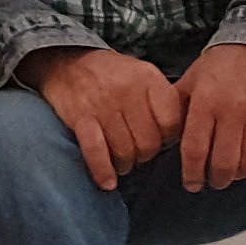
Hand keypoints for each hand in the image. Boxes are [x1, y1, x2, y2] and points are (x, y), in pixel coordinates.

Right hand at [21, 45, 182, 190]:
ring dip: (125, 164)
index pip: (171, 122)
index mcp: (148, 78)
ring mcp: (103, 104)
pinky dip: (103, 171)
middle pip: (148, 142)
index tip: (160, 139)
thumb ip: (162, 99)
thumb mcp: (143, 74)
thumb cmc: (111, 75)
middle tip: (138, 152)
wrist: (67, 62)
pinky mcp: (80, 117)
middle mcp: (127, 90)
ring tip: (123, 161)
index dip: (168, 138)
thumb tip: (178, 135)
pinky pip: (96, 152)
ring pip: (124, 151)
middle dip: (145, 155)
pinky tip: (108, 182)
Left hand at [174, 41, 245, 193]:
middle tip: (213, 181)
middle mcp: (234, 111)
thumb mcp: (194, 78)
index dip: (192, 174)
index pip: (195, 150)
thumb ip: (178, 106)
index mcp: (206, 101)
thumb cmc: (224, 63)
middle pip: (224, 163)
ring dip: (239, 173)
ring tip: (234, 171)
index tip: (192, 184)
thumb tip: (165, 138)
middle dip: (216, 180)